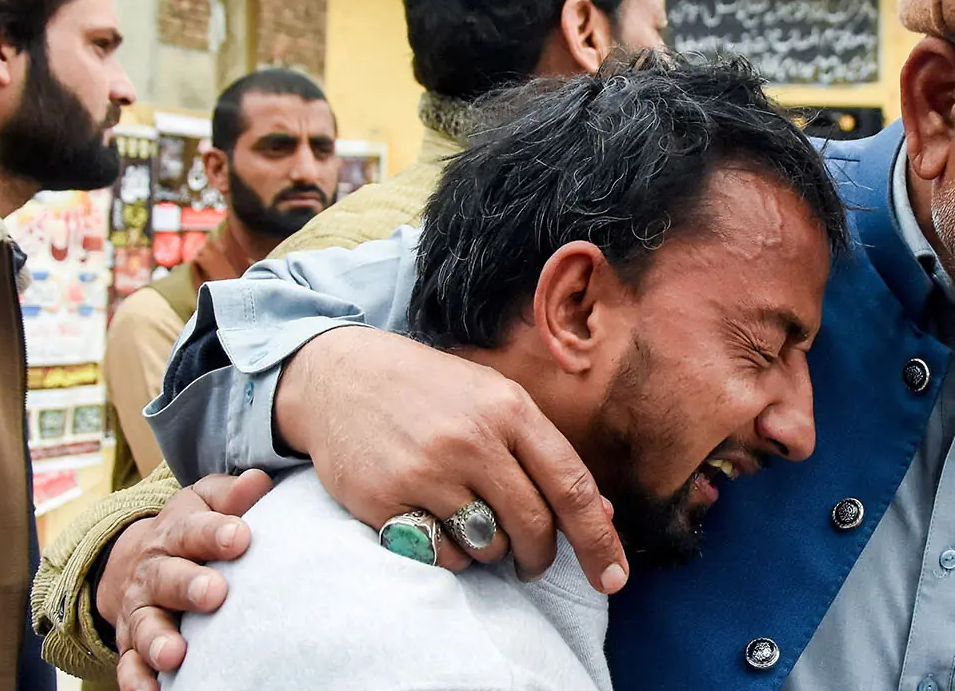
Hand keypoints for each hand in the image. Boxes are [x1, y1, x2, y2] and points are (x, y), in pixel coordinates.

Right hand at [105, 470, 272, 690]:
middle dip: (188, 586)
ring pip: (145, 625)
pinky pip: (129, 664)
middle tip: (214, 594)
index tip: (240, 537)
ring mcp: (140, 610)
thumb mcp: (207, 502)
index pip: (195, 529)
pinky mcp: (131, 644)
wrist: (136, 558)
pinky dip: (136, 680)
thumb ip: (232, 494)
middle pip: (168, 578)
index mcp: (177, 533)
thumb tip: (258, 481)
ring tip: (175, 655)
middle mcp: (153, 571)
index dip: (216, 532)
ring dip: (158, 640)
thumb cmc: (192, 528)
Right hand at [275, 325, 629, 591]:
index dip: (598, 538)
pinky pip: (441, 556)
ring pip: (488, 546)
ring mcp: (426, 470)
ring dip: (491, 550)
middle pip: (533, 525)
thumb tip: (604, 514)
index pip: (571, 485)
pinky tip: (436, 524)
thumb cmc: (431, 392)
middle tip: (531, 560)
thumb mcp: (494, 401)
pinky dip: (449, 555)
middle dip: (539, 555)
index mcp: (510, 408)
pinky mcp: (385, 498)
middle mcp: (472, 438)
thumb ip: (546, 454)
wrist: (341, 376)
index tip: (613, 577)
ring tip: (471, 522)